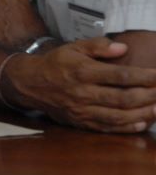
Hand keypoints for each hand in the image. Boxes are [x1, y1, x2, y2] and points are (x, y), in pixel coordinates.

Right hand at [4, 38, 155, 132]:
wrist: (30, 84)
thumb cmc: (55, 64)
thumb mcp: (73, 48)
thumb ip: (98, 46)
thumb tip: (122, 48)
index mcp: (82, 71)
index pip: (120, 75)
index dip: (144, 76)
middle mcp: (83, 92)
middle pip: (123, 98)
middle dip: (149, 96)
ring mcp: (82, 110)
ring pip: (118, 115)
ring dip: (142, 113)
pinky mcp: (80, 122)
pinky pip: (107, 127)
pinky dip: (127, 127)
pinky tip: (141, 123)